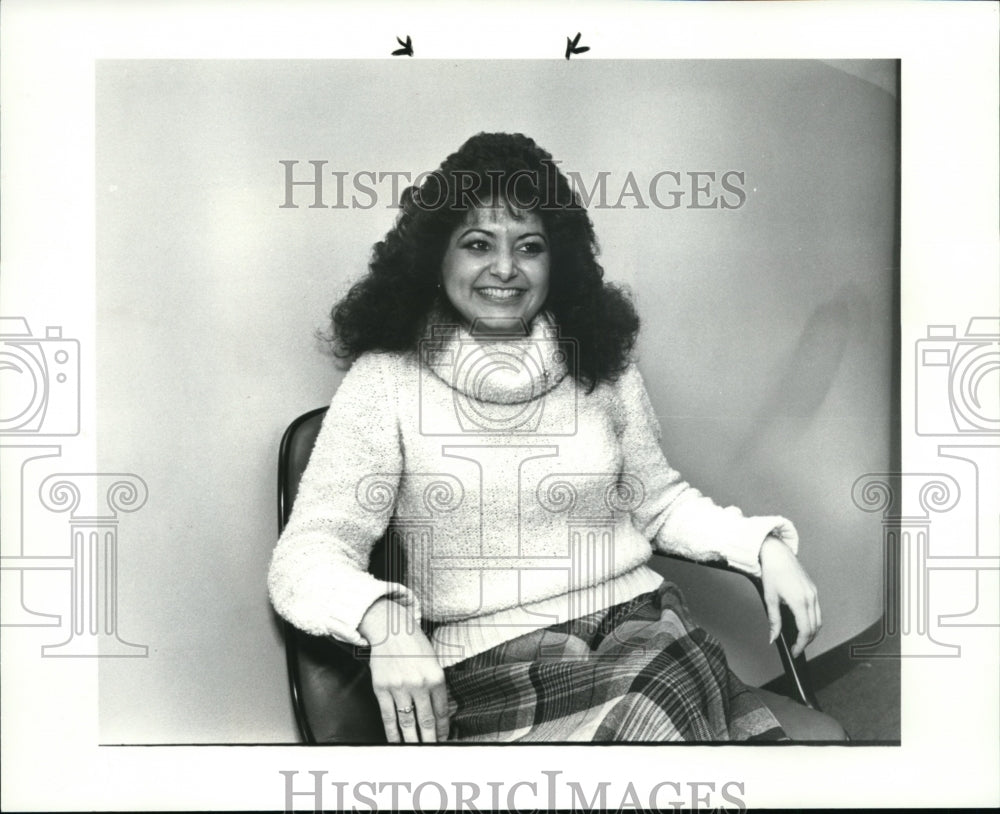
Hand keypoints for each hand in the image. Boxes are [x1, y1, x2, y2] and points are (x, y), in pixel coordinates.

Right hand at [359, 598, 449, 742]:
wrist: (389, 629)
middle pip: (426, 721)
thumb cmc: (413, 643)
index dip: (443, 729)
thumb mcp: (433, 660)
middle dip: (431, 741)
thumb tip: (439, 711)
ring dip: (413, 741)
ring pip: (408, 723)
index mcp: (435, 677)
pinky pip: (388, 717)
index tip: (444, 740)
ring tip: (417, 752)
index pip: (441, 711)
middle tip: (434, 753)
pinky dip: (393, 733)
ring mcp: (399, 688)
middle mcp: (418, 684)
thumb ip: (436, 685)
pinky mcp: (382, 689)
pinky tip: (397, 743)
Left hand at [759, 536, 820, 657]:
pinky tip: (803, 624)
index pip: (805, 630)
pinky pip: (817, 611)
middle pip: (815, 628)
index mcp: (799, 601)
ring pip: (819, 620)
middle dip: (806, 641)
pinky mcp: (814, 590)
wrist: (777, 554)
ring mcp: (814, 593)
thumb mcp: (770, 598)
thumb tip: (773, 637)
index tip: (795, 652)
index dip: (800, 644)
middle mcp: (810, 598)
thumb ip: (774, 620)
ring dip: (811, 632)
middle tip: (796, 648)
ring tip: (800, 639)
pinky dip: (813, 621)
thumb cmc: (772, 572)